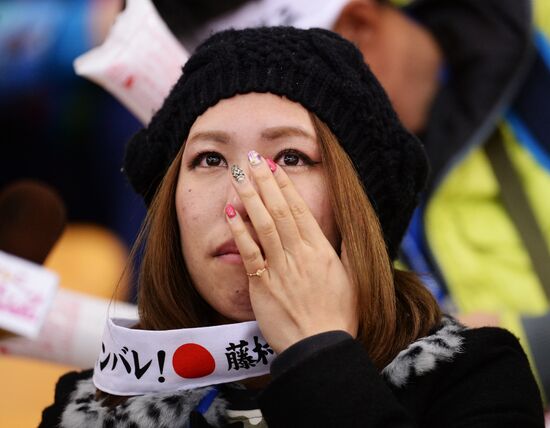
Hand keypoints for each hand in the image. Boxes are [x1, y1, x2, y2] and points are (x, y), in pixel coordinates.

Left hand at [225, 153, 356, 352]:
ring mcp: (280, 268)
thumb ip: (348, 251)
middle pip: (280, 210)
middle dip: (265, 182)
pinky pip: (249, 253)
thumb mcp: (353, 279)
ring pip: (264, 225)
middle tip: (253, 158)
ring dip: (250, 197)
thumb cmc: (338, 315)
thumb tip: (347, 229)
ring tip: (238, 175)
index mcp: (321, 250)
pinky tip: (230, 212)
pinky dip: (239, 231)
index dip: (285, 186)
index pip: (300, 210)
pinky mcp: (262, 285)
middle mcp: (300, 254)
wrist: (319, 347)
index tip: (274, 166)